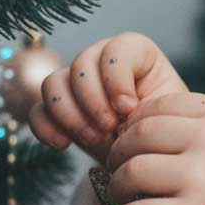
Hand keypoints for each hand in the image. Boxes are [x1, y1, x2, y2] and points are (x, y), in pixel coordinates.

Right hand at [28, 32, 188, 165]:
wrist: (149, 155)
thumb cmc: (164, 129)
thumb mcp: (167, 115)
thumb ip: (150, 105)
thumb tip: (124, 110)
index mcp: (137, 54)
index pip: (117, 49)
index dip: (117, 78)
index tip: (129, 108)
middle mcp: (102, 61)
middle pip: (81, 64)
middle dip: (93, 100)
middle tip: (109, 128)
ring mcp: (76, 83)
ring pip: (53, 83)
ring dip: (70, 114)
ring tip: (94, 139)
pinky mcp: (58, 109)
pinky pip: (37, 110)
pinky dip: (46, 127)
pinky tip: (63, 144)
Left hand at [103, 91, 204, 204]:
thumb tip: (146, 133)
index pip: (158, 106)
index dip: (136, 125)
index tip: (133, 143)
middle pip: (137, 136)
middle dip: (119, 155)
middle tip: (118, 172)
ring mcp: (199, 178)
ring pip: (130, 173)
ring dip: (118, 189)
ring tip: (125, 200)